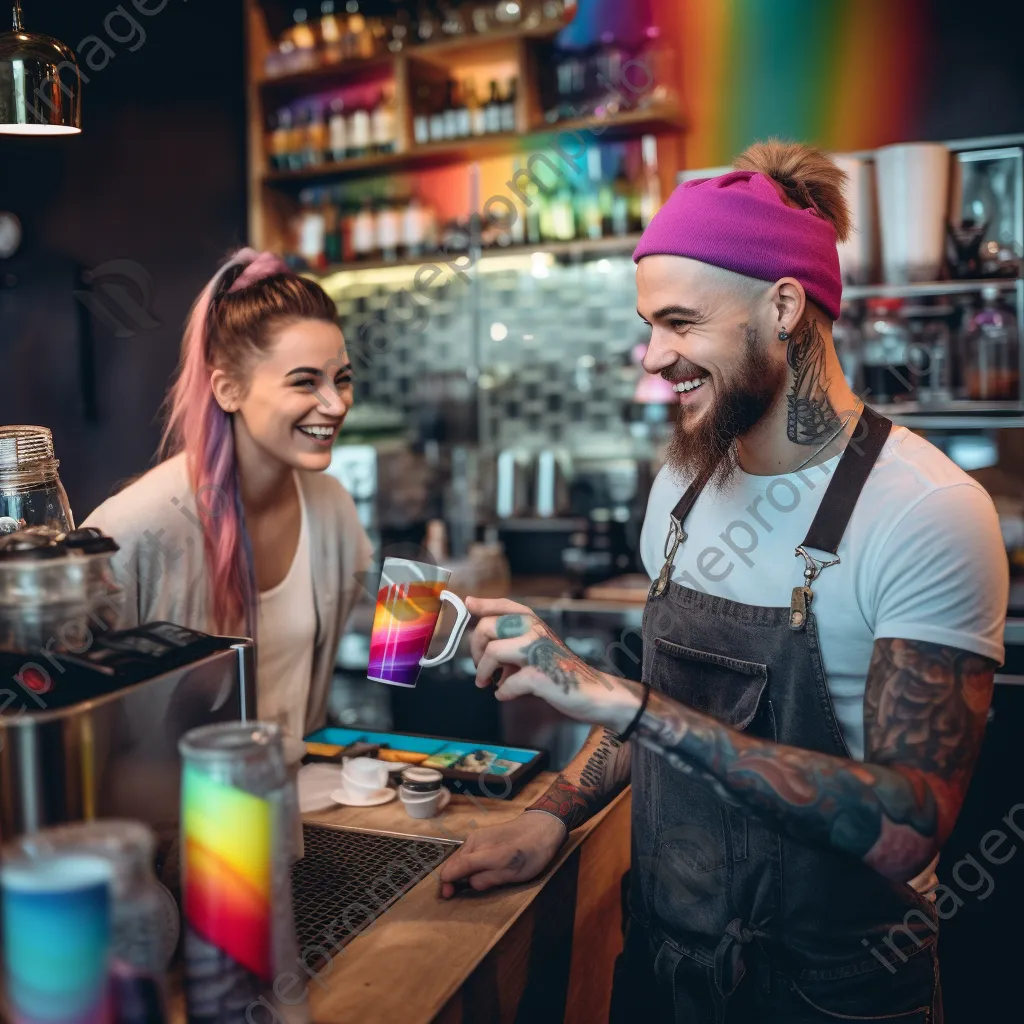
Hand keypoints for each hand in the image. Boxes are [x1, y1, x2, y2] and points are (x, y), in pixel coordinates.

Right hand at [438, 811, 566, 896]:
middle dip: (452, 879)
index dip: (447, 885)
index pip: (450, 869)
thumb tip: (468, 884)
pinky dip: (470, 866)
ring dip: (461, 873)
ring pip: (461, 859)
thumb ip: (487, 877)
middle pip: (453, 864)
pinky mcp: (485, 838)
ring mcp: (478, 838)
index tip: (449, 897)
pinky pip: (470, 854)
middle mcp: (473, 842)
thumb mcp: (510, 870)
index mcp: (476, 850)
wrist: (544, 827)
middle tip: (457, 895)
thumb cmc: (529, 850)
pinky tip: (479, 872)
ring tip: (469, 885)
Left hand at [465, 597, 641, 731]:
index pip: (503, 604)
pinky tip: (505, 695)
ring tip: (487, 683)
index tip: (468, 604)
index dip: (483, 605)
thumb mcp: (536, 647)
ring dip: (483, 672)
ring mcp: (538, 652)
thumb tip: (479, 631)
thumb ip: (511, 639)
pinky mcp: (540, 676)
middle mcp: (536, 631)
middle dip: (475, 650)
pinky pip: (507, 684)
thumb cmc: (560, 670)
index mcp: (534, 622)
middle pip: (487, 627)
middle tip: (479, 666)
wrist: (593, 693)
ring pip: (493, 652)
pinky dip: (502, 692)